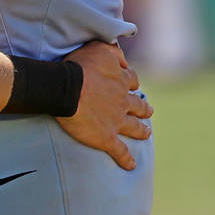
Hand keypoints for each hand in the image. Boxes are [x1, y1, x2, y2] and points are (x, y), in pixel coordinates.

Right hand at [57, 41, 151, 169]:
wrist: (66, 89)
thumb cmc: (79, 67)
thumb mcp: (98, 48)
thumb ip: (113, 50)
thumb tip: (123, 54)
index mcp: (120, 81)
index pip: (132, 81)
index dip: (132, 83)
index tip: (132, 85)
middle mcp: (122, 101)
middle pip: (138, 105)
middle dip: (144, 108)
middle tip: (147, 111)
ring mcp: (116, 121)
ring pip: (134, 127)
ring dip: (141, 131)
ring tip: (147, 133)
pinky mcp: (106, 138)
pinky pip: (120, 151)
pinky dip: (126, 159)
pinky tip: (131, 166)